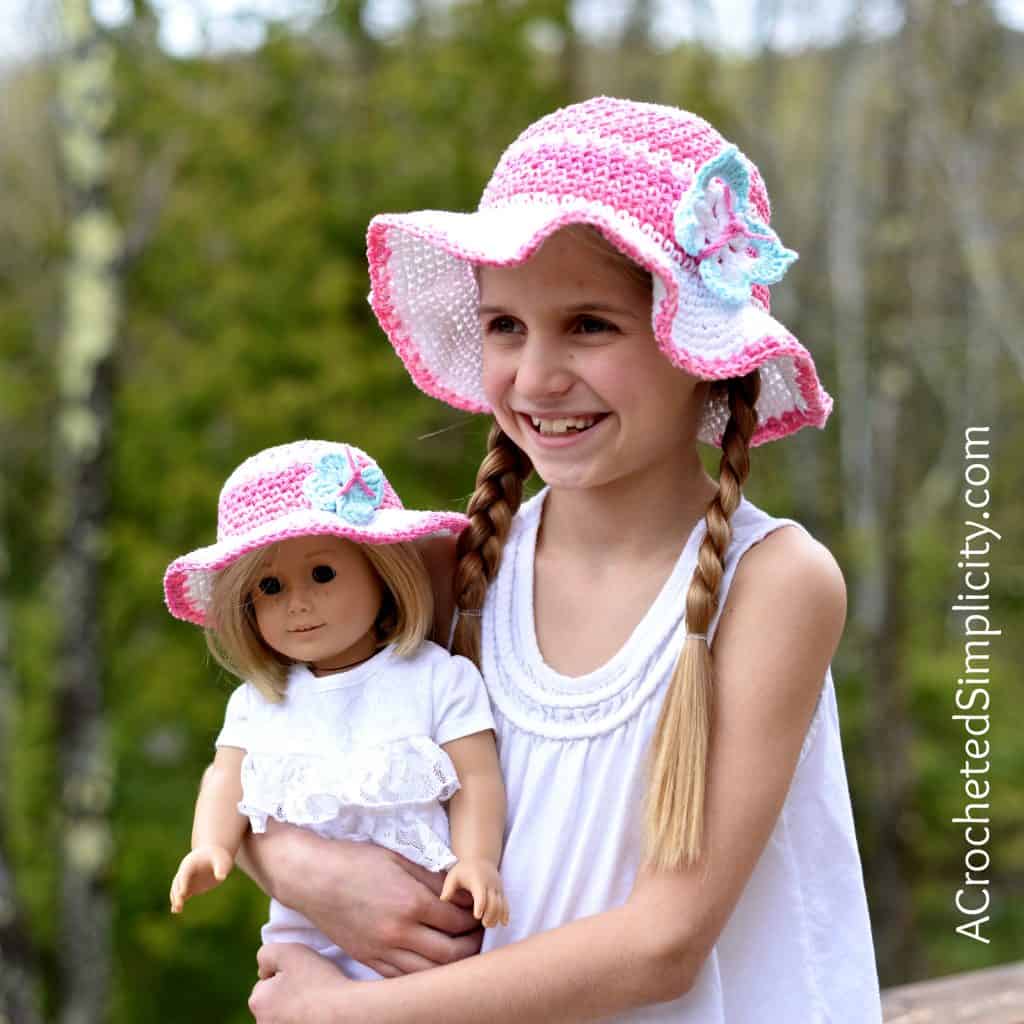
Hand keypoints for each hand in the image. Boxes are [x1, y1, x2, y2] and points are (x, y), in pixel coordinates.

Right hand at [169, 844, 233, 912]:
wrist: (214, 855)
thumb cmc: (219, 857)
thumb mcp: (222, 861)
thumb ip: (221, 868)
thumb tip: (221, 877)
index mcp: (191, 863)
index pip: (184, 874)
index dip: (183, 883)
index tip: (183, 893)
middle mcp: (185, 871)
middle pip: (178, 883)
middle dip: (177, 894)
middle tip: (178, 905)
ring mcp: (186, 879)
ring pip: (177, 889)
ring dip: (176, 899)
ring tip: (176, 910)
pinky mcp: (190, 886)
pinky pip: (181, 894)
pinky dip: (178, 901)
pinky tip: (176, 910)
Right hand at [242, 822, 483, 975]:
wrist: (313, 878)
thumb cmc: (356, 861)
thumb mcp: (398, 859)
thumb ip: (431, 878)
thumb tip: (458, 891)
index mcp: (410, 902)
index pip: (458, 922)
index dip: (475, 920)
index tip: (480, 914)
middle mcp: (399, 933)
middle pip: (451, 955)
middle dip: (472, 947)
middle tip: (478, 936)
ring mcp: (382, 952)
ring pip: (429, 975)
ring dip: (451, 967)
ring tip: (461, 952)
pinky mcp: (368, 961)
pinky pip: (403, 979)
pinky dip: (423, 976)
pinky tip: (431, 963)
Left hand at [250, 944, 359, 1023]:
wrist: (345, 1012)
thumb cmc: (318, 981)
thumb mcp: (289, 952)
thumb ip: (266, 954)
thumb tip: (264, 972)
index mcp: (257, 1002)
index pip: (265, 982)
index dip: (285, 974)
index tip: (302, 974)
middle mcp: (262, 1023)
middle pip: (273, 1001)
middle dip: (286, 993)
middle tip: (310, 987)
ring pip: (284, 1014)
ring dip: (294, 1007)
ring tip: (316, 1001)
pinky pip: (296, 1022)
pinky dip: (304, 1018)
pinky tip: (318, 1013)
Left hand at [440, 857, 508, 927]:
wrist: (481, 859)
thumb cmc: (464, 870)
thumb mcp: (454, 875)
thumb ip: (448, 888)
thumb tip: (443, 900)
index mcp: (477, 881)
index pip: (481, 895)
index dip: (480, 905)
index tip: (477, 916)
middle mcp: (490, 885)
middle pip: (494, 902)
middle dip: (490, 915)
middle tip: (484, 924)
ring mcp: (497, 888)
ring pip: (501, 904)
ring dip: (497, 916)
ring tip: (489, 924)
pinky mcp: (501, 891)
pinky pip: (506, 903)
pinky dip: (506, 913)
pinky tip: (503, 923)